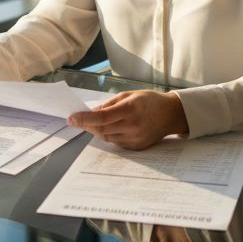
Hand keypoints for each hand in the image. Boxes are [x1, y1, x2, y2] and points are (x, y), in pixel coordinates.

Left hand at [67, 90, 188, 149]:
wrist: (171, 115)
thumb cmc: (149, 101)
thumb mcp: (129, 95)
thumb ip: (110, 104)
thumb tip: (92, 112)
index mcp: (130, 109)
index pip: (102, 117)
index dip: (84, 119)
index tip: (71, 118)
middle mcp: (132, 126)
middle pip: (101, 129)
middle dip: (87, 125)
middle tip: (76, 120)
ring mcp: (135, 138)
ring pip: (107, 137)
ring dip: (97, 130)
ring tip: (93, 122)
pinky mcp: (136, 147)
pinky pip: (116, 142)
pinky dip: (109, 135)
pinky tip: (111, 128)